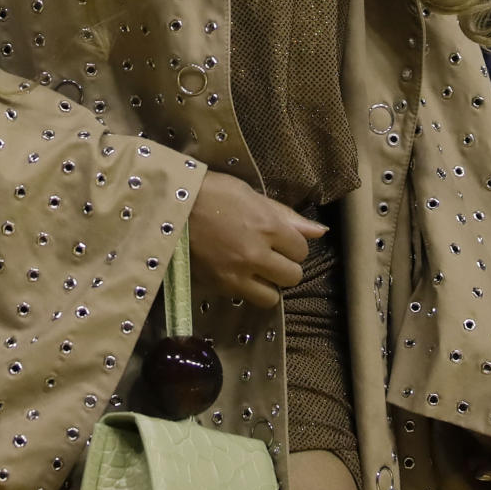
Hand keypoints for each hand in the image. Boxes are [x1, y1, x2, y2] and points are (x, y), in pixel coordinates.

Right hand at [187, 170, 327, 308]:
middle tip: (270, 254)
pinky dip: (247, 288)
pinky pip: (246, 298)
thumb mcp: (251, 195)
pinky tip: (237, 272)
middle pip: (293, 276)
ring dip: (269, 283)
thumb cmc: (212, 192)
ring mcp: (237, 273)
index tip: (278, 238)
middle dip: (285, 265)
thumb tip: (320, 231)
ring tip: (255, 269)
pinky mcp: (219, 286)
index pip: (301, 249)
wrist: (170, 206)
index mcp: (267, 226)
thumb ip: (286, 216)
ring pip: (272, 296)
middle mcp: (256, 254)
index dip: (292, 244)